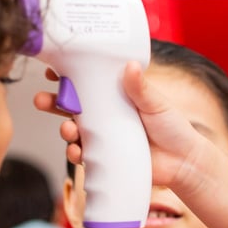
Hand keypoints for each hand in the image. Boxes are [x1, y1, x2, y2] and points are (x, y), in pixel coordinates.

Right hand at [33, 61, 209, 192]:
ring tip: (68, 130)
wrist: (184, 162)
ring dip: (64, 129)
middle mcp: (105, 116)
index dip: (66, 77)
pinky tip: (77, 152)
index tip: (52, 71)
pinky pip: (84, 154)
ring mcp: (104, 136)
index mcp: (116, 97)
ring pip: (74, 130)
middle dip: (52, 102)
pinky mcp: (106, 157)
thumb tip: (130, 65)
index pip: (87, 84)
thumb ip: (141, 88)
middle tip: (42, 100)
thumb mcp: (157, 104)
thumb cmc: (173, 128)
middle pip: (72, 106)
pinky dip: (76, 153)